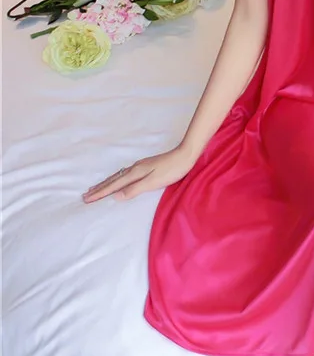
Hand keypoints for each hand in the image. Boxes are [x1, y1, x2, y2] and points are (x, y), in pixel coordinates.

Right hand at [82, 146, 196, 203]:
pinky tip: (118, 179)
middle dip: (99, 188)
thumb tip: (116, 196)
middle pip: (113, 179)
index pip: (114, 185)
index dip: (100, 193)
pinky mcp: (145, 166)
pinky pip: (124, 174)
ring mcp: (140, 166)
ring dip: (106, 183)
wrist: (185, 155)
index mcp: (135, 173)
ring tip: (96, 187)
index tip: (87, 199)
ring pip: (118, 176)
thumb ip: (135, 189)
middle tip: (85, 195)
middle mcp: (134, 168)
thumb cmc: (172, 170)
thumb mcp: (153, 182)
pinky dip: (116, 178)